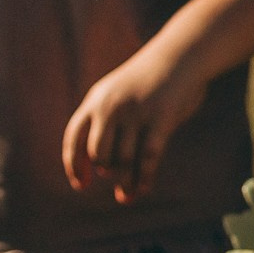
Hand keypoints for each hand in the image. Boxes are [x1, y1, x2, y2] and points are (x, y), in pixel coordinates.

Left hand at [62, 46, 206, 203]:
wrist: (179, 57)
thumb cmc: (148, 82)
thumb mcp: (117, 94)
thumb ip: (104, 121)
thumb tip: (100, 164)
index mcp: (96, 101)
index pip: (74, 139)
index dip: (74, 165)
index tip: (81, 185)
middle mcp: (111, 107)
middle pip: (99, 153)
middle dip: (106, 172)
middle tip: (115, 183)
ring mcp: (136, 112)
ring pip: (124, 160)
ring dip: (126, 182)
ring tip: (128, 195)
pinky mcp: (161, 118)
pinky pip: (149, 158)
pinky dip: (144, 178)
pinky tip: (143, 189)